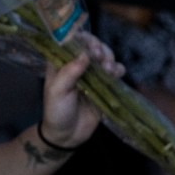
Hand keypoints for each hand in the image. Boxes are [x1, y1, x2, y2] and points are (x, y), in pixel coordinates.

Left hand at [39, 32, 124, 149]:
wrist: (67, 136)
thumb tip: (84, 55)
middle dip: (98, 48)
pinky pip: (114, 73)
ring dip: (109, 58)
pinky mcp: (104, 86)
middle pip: (92, 47)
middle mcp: (77, 65)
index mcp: (61, 62)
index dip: (82, 39)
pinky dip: (118, 69)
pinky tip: (116, 73)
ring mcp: (92, 75)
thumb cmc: (56, 111)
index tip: (89, 45)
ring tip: (108, 68)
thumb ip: (69, 72)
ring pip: (105, 57)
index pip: (72, 42)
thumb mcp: (57, 91)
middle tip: (99, 56)